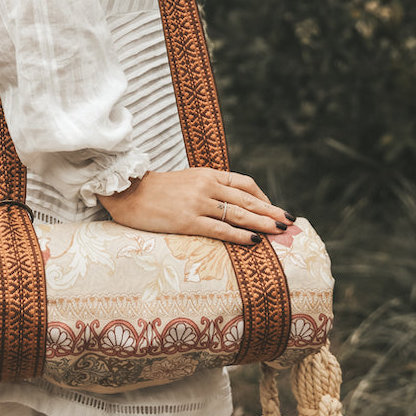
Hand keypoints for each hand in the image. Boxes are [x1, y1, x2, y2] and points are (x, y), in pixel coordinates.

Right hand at [97, 168, 293, 245]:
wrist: (125, 191)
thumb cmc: (153, 190)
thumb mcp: (185, 181)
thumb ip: (206, 188)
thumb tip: (226, 203)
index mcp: (207, 174)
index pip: (244, 183)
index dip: (263, 196)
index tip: (274, 208)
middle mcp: (206, 186)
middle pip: (247, 199)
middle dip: (271, 211)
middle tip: (290, 221)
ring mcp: (197, 203)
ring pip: (239, 214)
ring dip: (263, 223)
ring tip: (280, 232)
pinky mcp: (187, 220)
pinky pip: (220, 228)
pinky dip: (240, 235)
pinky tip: (253, 241)